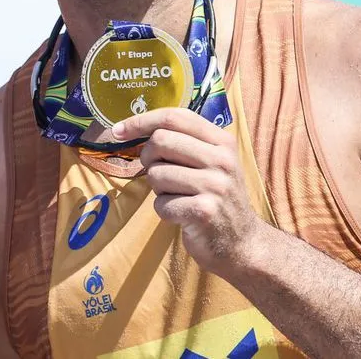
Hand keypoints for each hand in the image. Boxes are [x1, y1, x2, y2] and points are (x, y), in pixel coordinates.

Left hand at [112, 108, 261, 274]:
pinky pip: (162, 204)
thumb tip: (131, 128)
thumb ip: (183, 141)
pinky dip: (164, 210)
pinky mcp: (205, 212)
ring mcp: (215, 186)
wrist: (242, 243)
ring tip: (178, 196)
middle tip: (157, 173)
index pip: (174, 117)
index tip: (118, 131)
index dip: (141, 121)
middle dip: (148, 158)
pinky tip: (182, 215)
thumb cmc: (216, 197)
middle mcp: (222, 160)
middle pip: (161, 141)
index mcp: (222, 141)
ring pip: (157, 174)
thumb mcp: (211, 162)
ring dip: (158, 189)